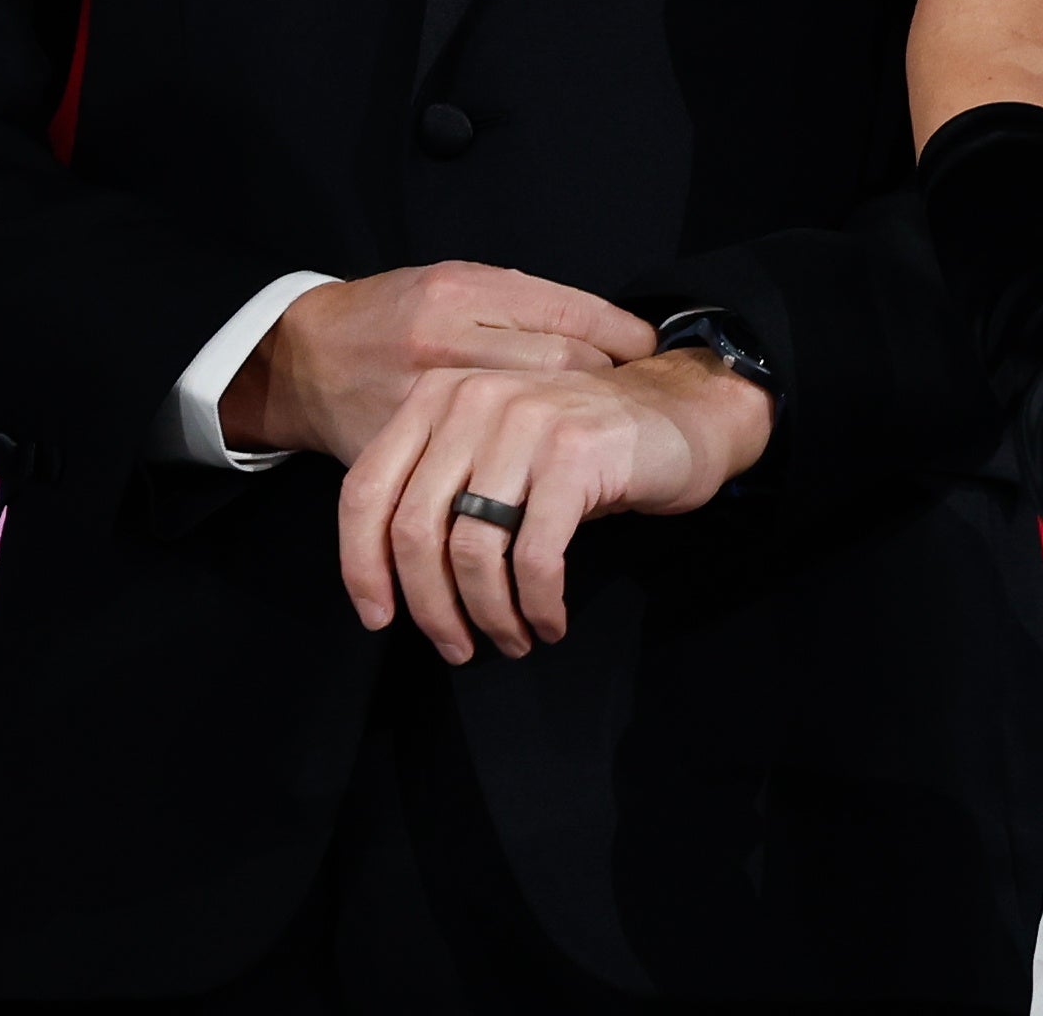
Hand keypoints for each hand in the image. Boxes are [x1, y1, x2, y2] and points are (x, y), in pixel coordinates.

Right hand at [226, 262, 652, 462]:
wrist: (305, 357)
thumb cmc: (392, 313)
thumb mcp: (456, 283)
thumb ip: (522, 307)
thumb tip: (609, 336)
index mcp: (465, 293)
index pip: (568, 315)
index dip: (620, 338)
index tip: (651, 351)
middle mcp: (446, 339)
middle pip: (557, 369)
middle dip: (606, 389)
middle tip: (635, 404)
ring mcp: (422, 396)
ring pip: (522, 424)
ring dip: (570, 438)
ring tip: (601, 442)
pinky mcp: (403, 446)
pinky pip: (472, 469)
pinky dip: (516, 480)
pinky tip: (542, 486)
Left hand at [338, 351, 774, 661]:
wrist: (683, 413)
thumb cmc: (581, 449)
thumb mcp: (494, 452)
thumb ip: (441, 490)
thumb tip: (390, 582)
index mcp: (437, 396)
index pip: (365, 490)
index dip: (360, 567)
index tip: (379, 618)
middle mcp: (473, 398)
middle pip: (416, 529)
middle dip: (431, 607)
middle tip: (457, 647)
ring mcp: (525, 420)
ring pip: (474, 550)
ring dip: (489, 614)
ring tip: (511, 639)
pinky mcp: (574, 452)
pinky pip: (535, 556)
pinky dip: (537, 605)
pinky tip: (549, 622)